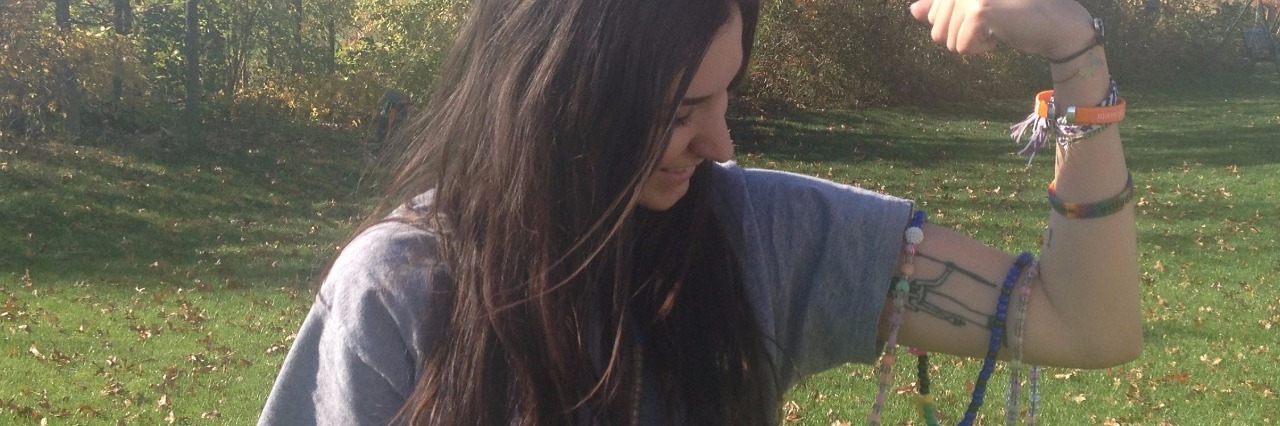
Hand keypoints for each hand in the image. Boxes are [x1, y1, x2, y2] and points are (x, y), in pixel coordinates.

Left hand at [909, 0, 1094, 59]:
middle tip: (992, 23)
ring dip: (973, 42)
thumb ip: (944, 8)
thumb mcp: (976, 11)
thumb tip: (914, 12)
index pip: (932, 12)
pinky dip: (981, 49)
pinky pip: (961, 47)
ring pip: (946, 39)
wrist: (1055, 23)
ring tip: (998, 26)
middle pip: (935, 27)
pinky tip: (1001, 34)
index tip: (984, 17)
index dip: (955, 24)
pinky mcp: (978, 11)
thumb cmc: (1016, 15)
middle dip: (962, 34)